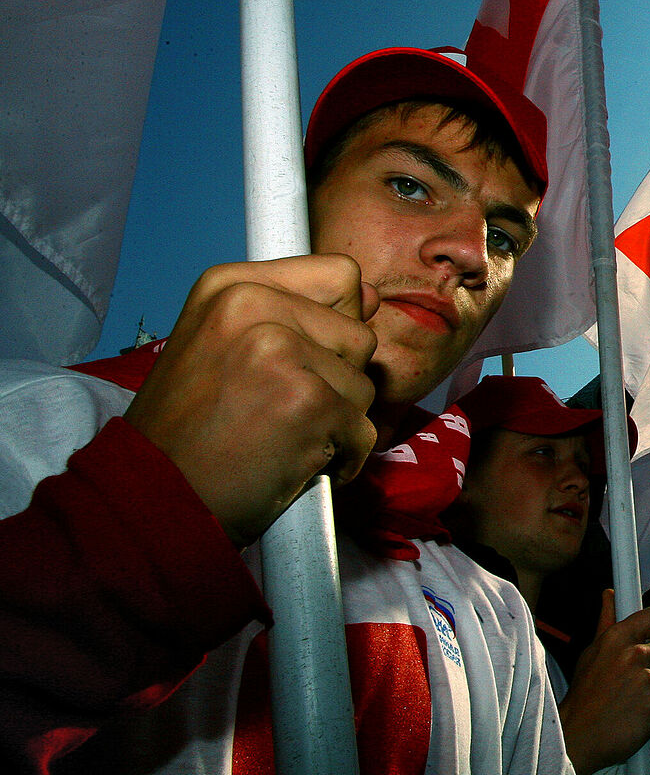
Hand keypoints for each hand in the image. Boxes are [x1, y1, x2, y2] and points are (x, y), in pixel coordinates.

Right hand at [124, 256, 378, 545]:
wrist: (152, 498)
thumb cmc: (189, 431)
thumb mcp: (220, 344)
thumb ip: (293, 312)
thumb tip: (370, 296)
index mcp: (231, 284)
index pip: (339, 276)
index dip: (339, 322)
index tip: (304, 357)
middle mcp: (254, 304)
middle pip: (359, 335)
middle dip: (337, 380)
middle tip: (281, 408)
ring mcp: (282, 350)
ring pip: (364, 384)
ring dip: (337, 421)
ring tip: (281, 436)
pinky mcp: (308, 400)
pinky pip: (363, 430)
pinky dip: (341, 458)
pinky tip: (292, 464)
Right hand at [559, 591, 649, 774]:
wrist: (578, 738)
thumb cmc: (585, 698)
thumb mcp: (592, 653)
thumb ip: (607, 622)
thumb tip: (610, 594)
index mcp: (617, 637)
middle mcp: (633, 654)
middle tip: (638, 687)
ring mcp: (646, 679)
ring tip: (635, 705)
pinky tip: (640, 719)